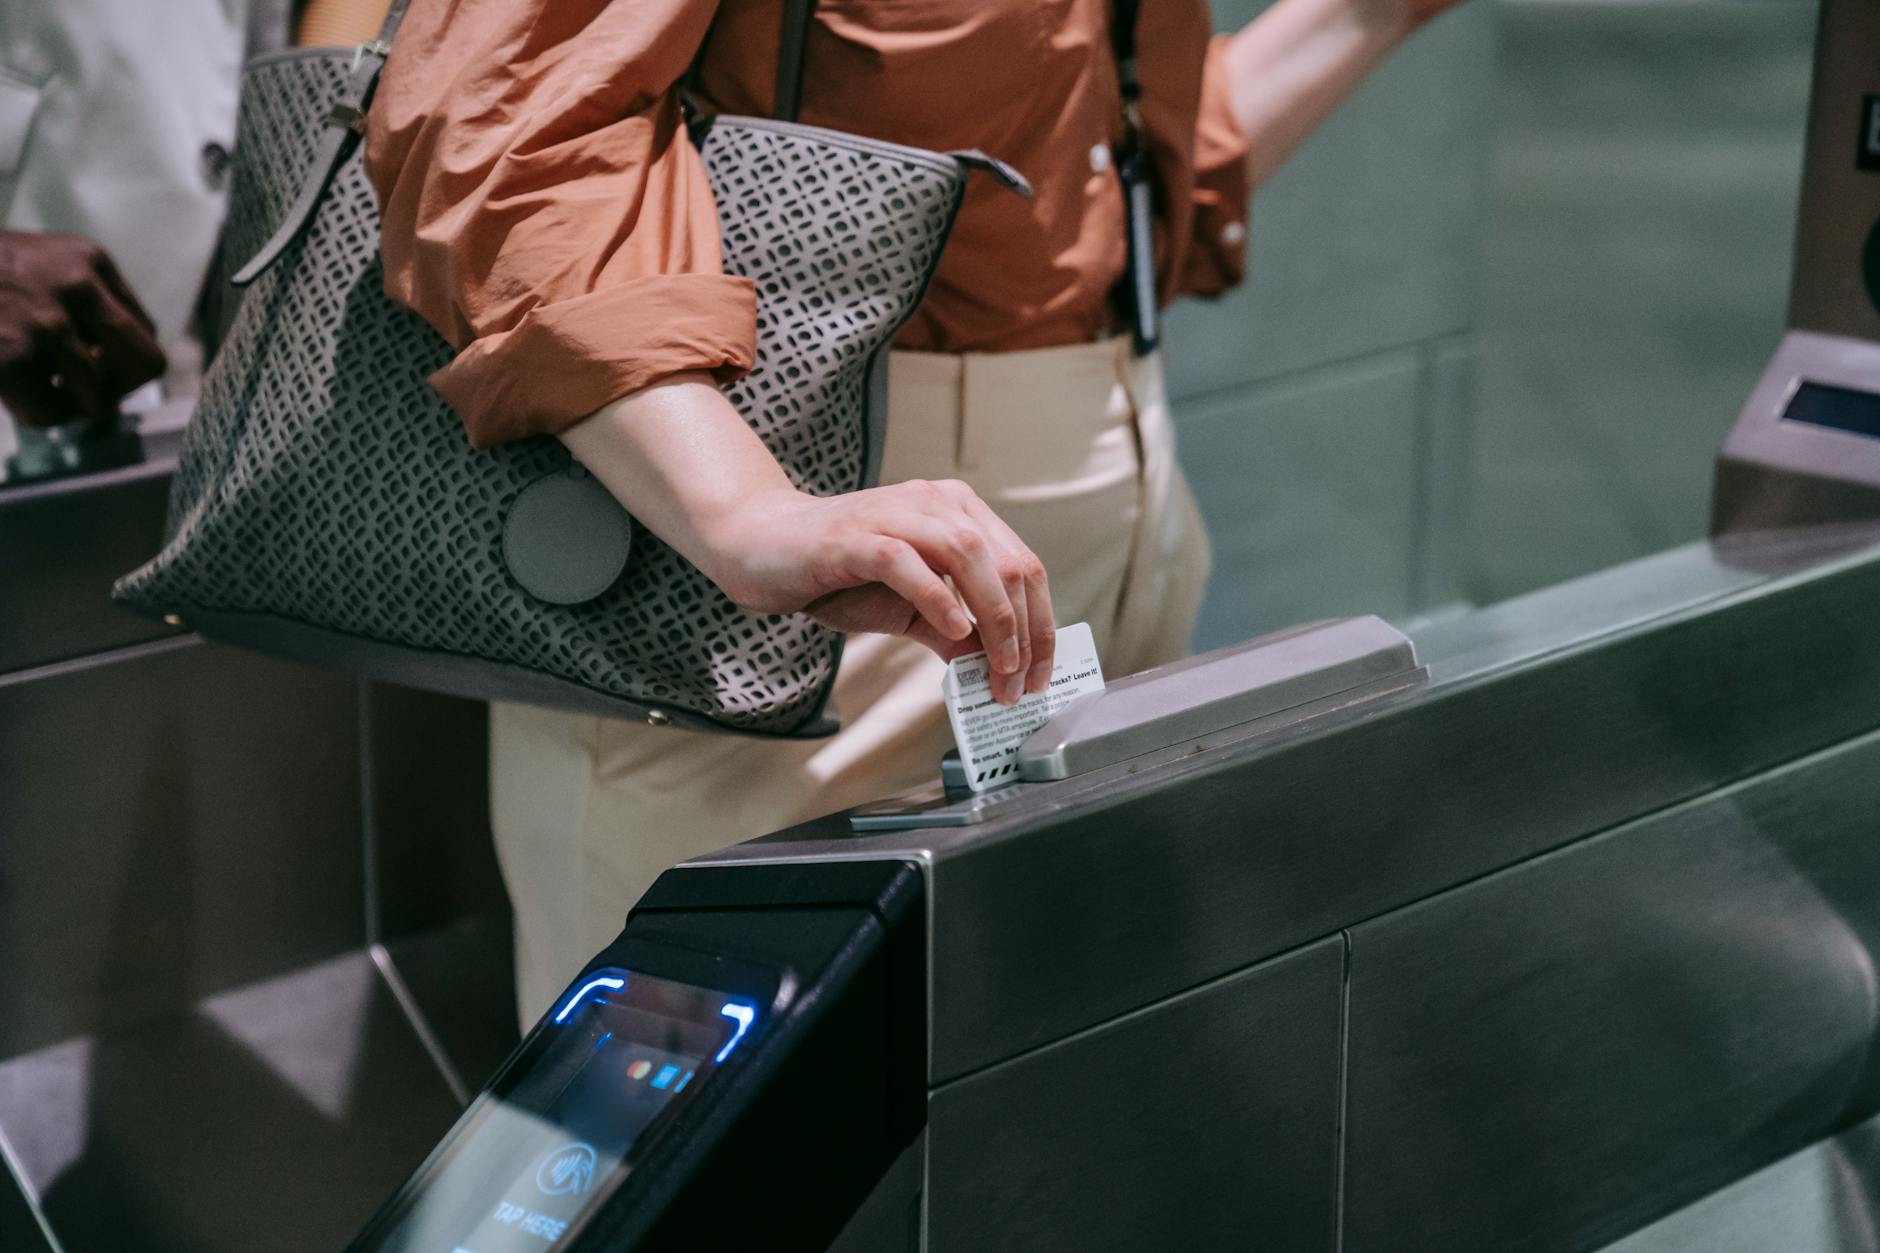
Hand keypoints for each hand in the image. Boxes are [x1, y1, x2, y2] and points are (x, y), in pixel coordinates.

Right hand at [0, 230, 166, 426]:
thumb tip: (122, 362)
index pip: (143, 331)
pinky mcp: (11, 356)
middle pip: (144, 365)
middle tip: (82, 393)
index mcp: (89, 259)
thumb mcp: (40, 263)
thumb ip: (84, 299)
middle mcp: (77, 285)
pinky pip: (52, 414)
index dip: (121, 360)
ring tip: (35, 386)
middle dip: (116, 389)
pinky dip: (35, 414)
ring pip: (97, 398)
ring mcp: (46, 321)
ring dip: (67, 403)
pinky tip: (14, 393)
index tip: (93, 367)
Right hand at [698, 480, 1056, 704]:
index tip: (1038, 675)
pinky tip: (953, 630)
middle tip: (1018, 684)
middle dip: (1023, 632)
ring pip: (970, 556)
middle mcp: (936, 502)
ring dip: (993, 620)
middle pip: (1009, 563)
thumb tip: (996, 671)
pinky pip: (908, 561)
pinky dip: (938, 598)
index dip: (1040, 624)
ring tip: (997, 668)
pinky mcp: (856, 535)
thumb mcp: (909, 608)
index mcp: (959, 512)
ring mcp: (896, 513)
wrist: (763, 547)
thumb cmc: (838, 575)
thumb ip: (953, 632)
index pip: (1024, 565)